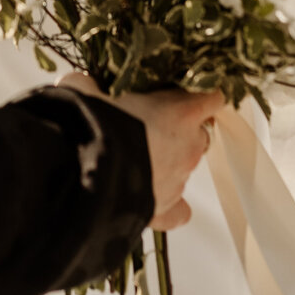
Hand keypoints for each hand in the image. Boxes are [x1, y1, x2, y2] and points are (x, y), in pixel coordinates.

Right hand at [59, 73, 223, 231]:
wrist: (87, 175)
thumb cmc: (96, 124)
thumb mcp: (86, 90)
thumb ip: (90, 84)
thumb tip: (83, 83)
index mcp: (181, 113)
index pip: (211, 98)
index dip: (198, 95)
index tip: (182, 93)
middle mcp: (188, 148)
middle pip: (199, 134)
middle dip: (180, 129)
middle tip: (148, 123)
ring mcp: (179, 181)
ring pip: (186, 168)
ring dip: (168, 161)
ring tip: (137, 158)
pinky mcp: (163, 210)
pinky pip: (178, 211)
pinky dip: (169, 206)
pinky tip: (152, 198)